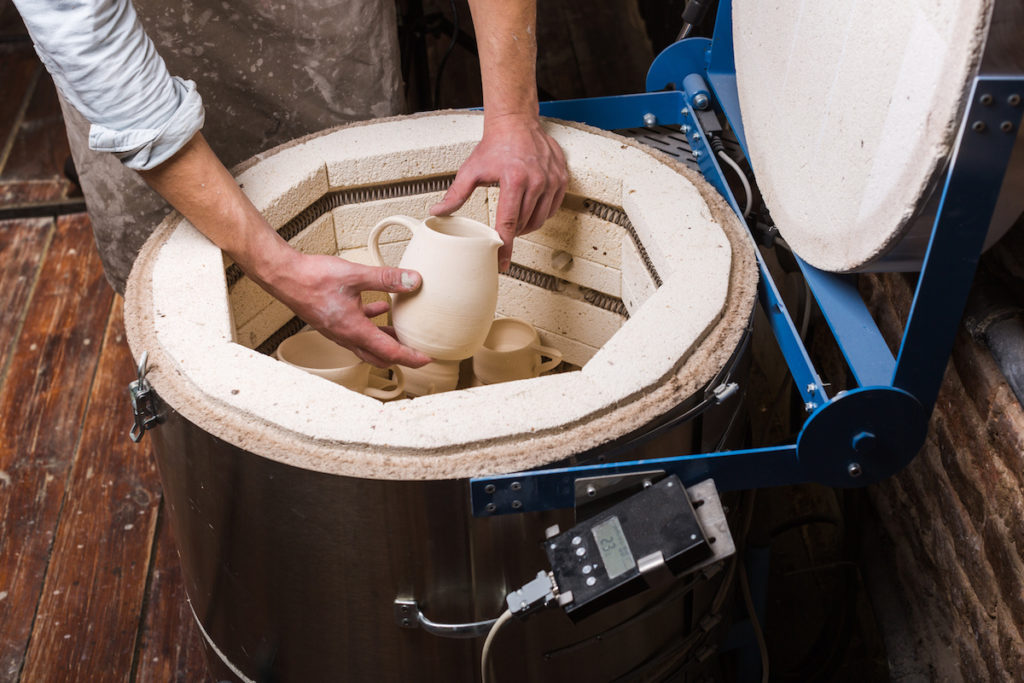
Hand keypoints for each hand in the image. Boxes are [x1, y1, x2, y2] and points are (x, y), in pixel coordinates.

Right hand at [265, 252, 431, 368]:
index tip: (426, 359)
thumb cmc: (312, 278)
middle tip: (416, 352)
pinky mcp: (332, 322)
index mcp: (354, 330)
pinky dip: (371, 325)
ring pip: (367, 345)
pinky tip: (379, 309)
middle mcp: (345, 336)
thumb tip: (413, 280)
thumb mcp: (356, 275)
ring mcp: (337, 331)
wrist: (284, 276)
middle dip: (399, 356)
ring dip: (385, 341)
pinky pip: (356, 331)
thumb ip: (386, 279)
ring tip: (401, 333)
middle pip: (378, 356)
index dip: (410, 357)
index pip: (389, 352)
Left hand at [430, 113, 567, 270]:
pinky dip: (541, 214)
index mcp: (514, 180)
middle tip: (502, 235)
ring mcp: (551, 180)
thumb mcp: (472, 170)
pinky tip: (530, 210)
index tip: (502, 262)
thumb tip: (438, 212)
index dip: (504, 247)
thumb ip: (455, 194)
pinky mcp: (561, 179)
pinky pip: (553, 208)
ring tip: (514, 222)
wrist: (516, 123)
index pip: (508, 223)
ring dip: (526, 226)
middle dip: (512, 234)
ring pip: (540, 219)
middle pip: (524, 224)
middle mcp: (536, 180)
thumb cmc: (496, 145)